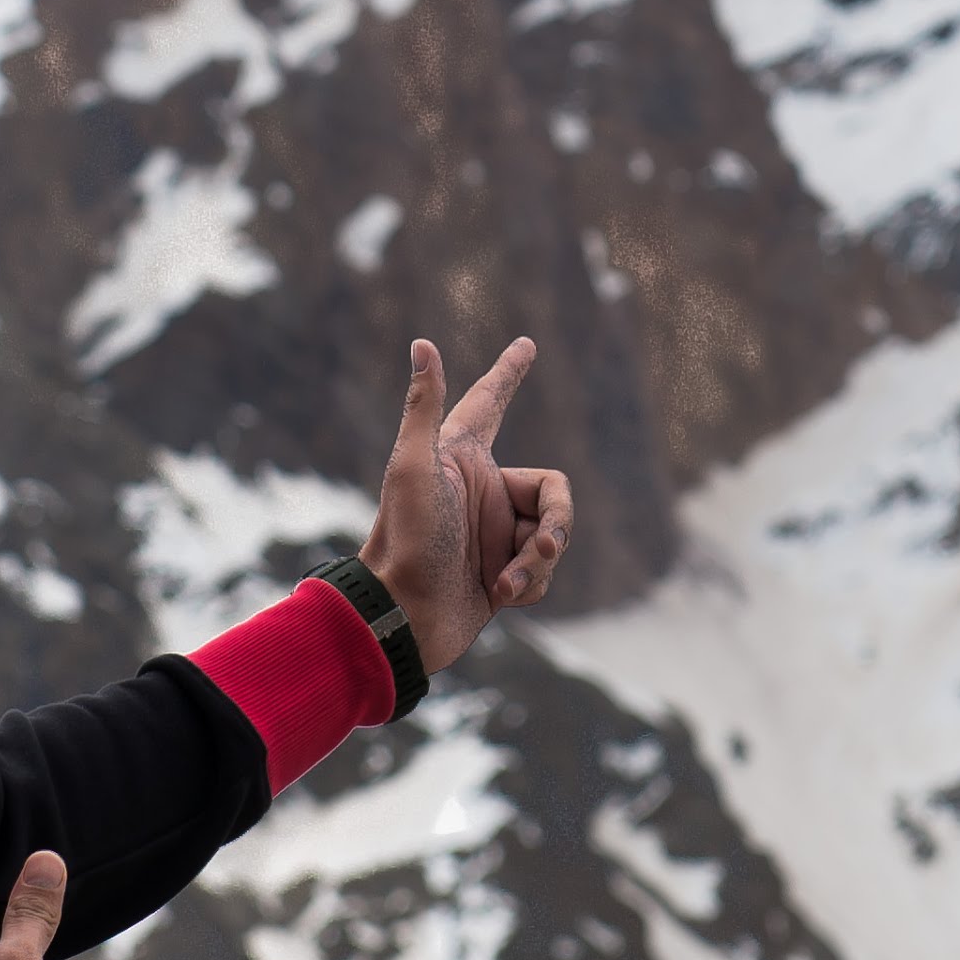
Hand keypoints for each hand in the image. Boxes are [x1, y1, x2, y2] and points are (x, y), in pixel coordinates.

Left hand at [361, 336, 576, 675]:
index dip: (508, 373)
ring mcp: (493, 535)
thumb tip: (422, 342)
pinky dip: (529, 584)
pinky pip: (542, 571)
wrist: (403, 617)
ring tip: (502, 583)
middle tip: (542, 546)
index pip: (490, 401)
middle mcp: (481, 492)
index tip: (525, 345)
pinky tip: (498, 597)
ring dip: (536, 562)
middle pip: (552, 492)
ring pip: (553, 536)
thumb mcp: (413, 467)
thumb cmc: (404, 538)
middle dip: (556, 522)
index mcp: (462, 459)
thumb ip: (423, 406)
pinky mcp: (500, 575)